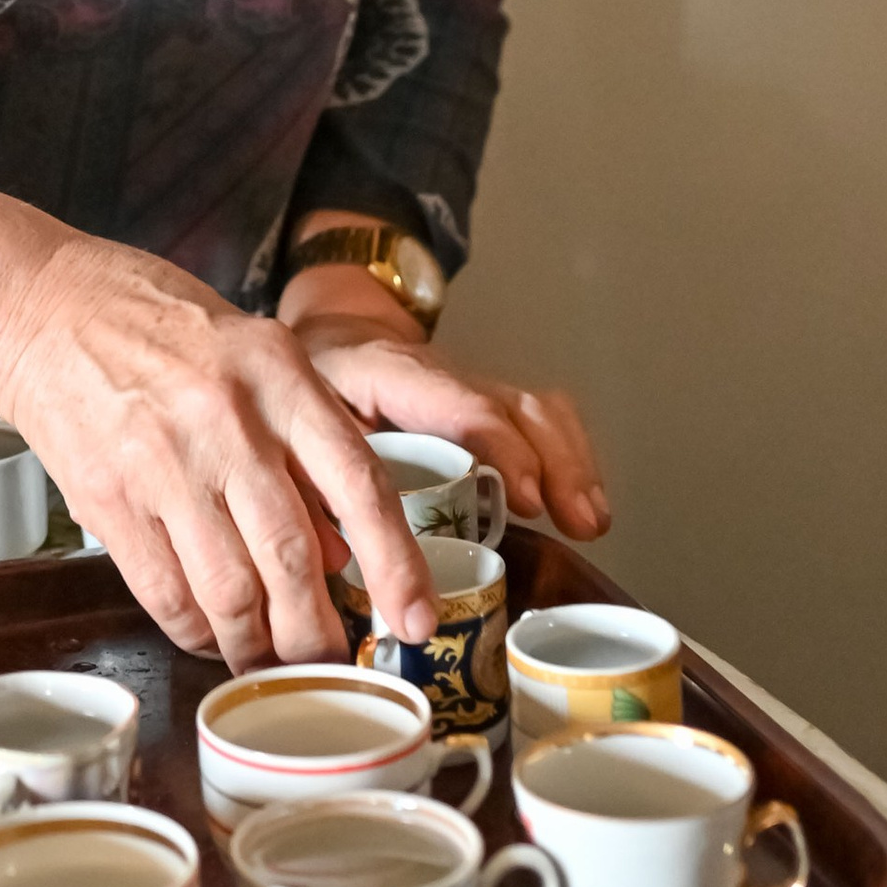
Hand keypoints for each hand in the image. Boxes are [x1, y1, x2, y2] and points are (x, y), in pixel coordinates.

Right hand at [0, 234, 438, 671]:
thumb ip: (304, 447)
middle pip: (292, 556)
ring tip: (264, 655)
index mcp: (278, 375)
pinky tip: (208, 632)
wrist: (44, 309)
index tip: (414, 617)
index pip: (360, 481)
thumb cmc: (160, 329)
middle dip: (316, 630)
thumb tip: (340, 554)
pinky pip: (167, 594)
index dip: (395, 562)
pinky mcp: (108, 500)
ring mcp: (162, 462)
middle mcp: (227, 420)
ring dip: (254, 643)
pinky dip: (196, 631)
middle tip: (327, 657)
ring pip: (230, 591)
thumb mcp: (256, 359)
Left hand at [288, 308, 608, 537]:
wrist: (337, 333)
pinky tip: (585, 509)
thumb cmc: (314, 384)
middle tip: (573, 520)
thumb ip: (311, 472)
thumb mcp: (296, 414)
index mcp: (386, 372)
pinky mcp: (491, 405)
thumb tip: (334, 554)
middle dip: (553, 463)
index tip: (527, 499)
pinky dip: (572, 460)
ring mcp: (472, 387)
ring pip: (536, 412)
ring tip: (590, 524)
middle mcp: (441, 376)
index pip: (456, 402)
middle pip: (512, 408)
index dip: (499, 448)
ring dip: (571, 466)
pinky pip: (544, 421)